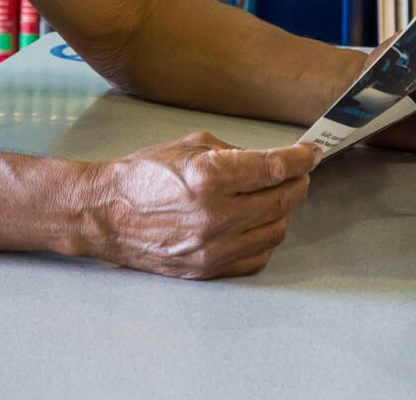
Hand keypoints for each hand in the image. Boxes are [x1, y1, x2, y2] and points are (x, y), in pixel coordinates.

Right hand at [83, 131, 319, 279]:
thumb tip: (270, 161)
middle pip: (281, 200)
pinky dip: (265, 238)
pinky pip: (256, 257)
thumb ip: (235, 153)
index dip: (299, 159)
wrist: (106, 214)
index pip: (274, 169)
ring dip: (282, 210)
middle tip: (297, 173)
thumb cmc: (143, 175)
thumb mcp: (190, 146)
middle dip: (296, 183)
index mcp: (210, 177)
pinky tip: (257, 223)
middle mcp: (215, 215)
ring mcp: (213, 247)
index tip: (309, 154)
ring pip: (275, 230)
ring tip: (274, 196)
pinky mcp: (208, 268)